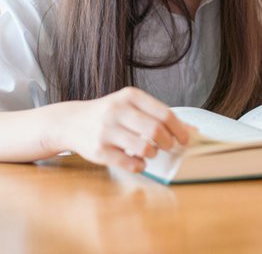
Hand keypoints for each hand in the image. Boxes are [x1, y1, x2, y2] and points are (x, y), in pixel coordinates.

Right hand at [60, 87, 192, 172]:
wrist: (70, 122)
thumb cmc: (110, 114)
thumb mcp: (131, 106)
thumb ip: (157, 114)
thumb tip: (191, 130)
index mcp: (129, 96)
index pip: (164, 113)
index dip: (179, 129)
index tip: (185, 139)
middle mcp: (117, 111)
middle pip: (156, 130)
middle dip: (168, 142)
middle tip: (168, 147)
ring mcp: (106, 131)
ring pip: (144, 147)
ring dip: (153, 154)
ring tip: (151, 152)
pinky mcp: (98, 150)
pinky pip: (129, 163)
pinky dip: (140, 165)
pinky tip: (138, 162)